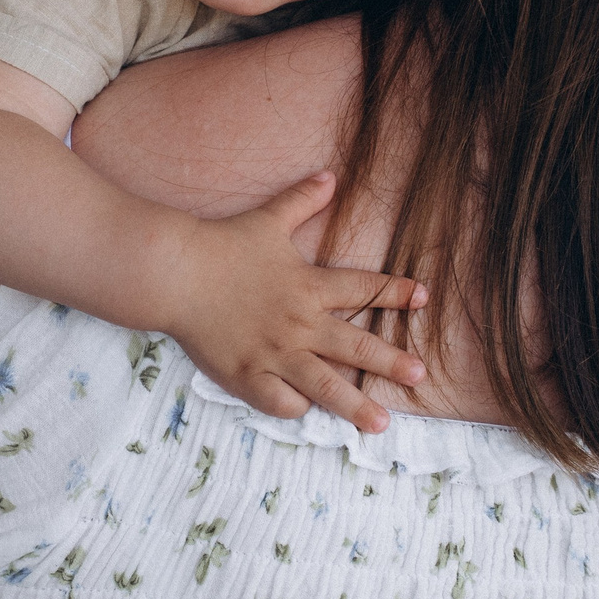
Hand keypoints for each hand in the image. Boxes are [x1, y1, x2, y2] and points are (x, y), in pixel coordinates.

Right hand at [165, 172, 426, 432]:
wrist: (175, 273)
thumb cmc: (222, 245)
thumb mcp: (268, 220)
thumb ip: (302, 201)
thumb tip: (330, 174)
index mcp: (309, 286)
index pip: (363, 289)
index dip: (395, 292)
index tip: (423, 296)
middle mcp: (299, 323)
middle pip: (357, 347)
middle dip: (392, 362)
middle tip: (420, 376)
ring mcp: (275, 353)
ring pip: (326, 386)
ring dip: (357, 406)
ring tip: (381, 424)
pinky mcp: (247, 375)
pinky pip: (281, 401)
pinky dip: (296, 407)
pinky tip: (306, 407)